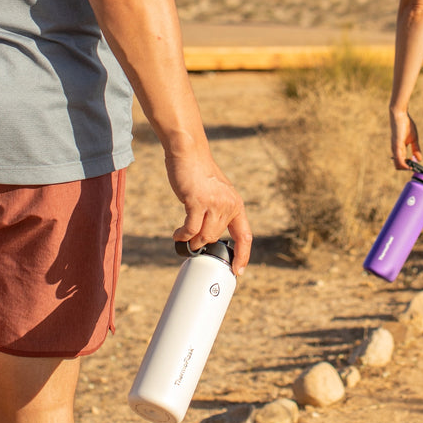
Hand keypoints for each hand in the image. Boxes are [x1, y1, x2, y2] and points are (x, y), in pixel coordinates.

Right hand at [164, 149, 252, 275]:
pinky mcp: (197, 201)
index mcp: (236, 204)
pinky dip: (183, 235)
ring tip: (183, 237)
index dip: (243, 255)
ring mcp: (214, 203)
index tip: (238, 271)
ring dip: (192, 241)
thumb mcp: (217, 193)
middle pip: (216, 237)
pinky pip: (191, 229)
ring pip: (204, 236)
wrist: (189, 152)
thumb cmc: (199, 173)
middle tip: (191, 241)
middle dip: (203, 242)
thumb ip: (218, 212)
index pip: (245, 236)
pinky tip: (177, 235)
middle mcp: (228, 204)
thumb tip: (208, 237)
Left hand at [390, 107, 421, 169]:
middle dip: (408, 168)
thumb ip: (416, 149)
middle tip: (415, 166)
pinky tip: (409, 165)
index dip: (409, 166)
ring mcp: (395, 148)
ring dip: (406, 168)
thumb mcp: (414, 138)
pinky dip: (404, 165)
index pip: (402, 161)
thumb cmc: (406, 125)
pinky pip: (398, 159)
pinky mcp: (396, 145)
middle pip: (398, 166)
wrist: (400, 115)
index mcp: (400, 148)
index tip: (416, 165)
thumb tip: (419, 159)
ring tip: (413, 165)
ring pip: (397, 165)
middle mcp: (396, 150)